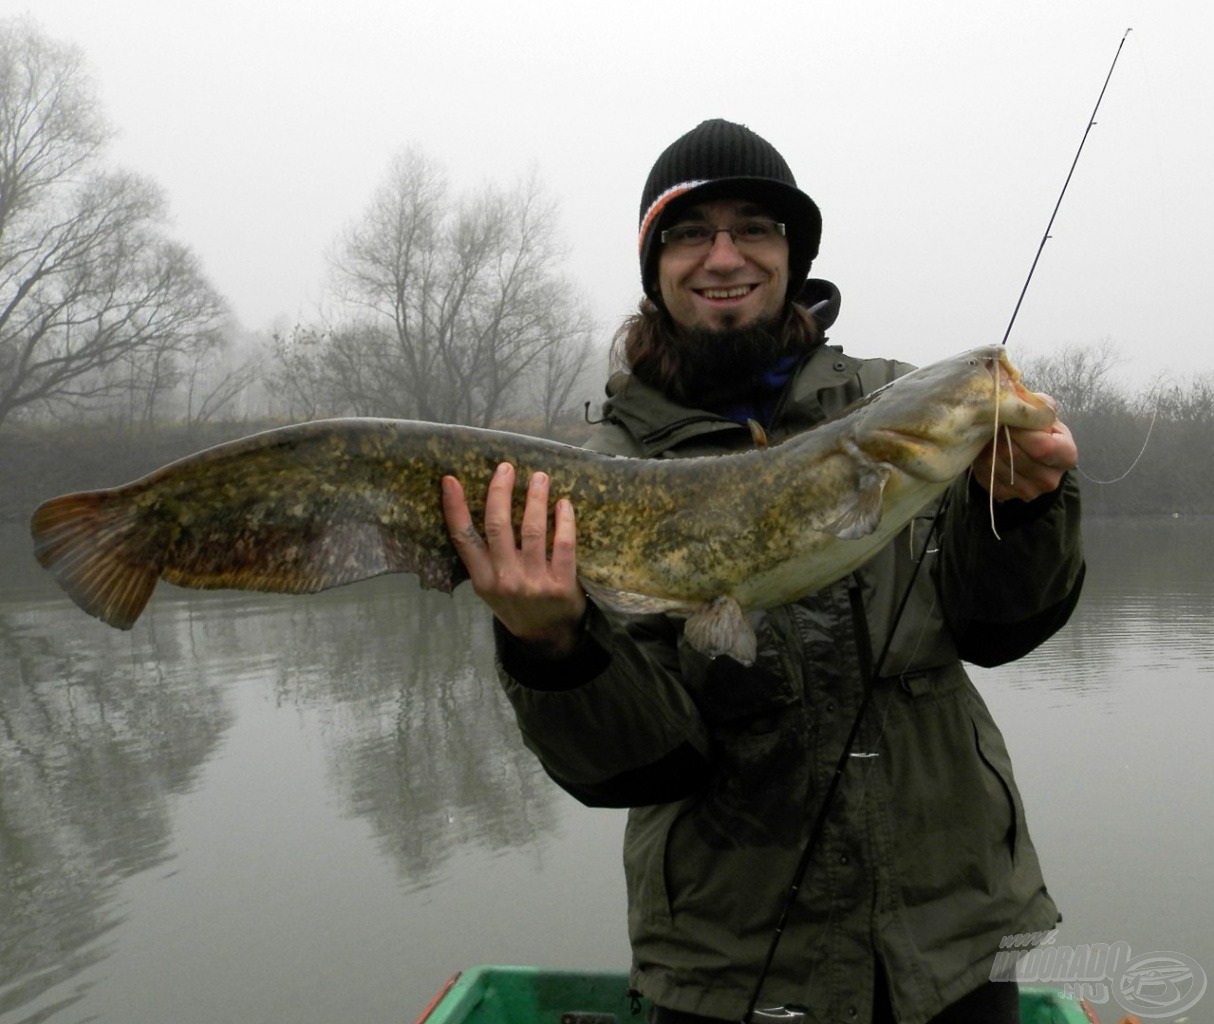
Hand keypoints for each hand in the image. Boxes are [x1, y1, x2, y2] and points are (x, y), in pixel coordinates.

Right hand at [441, 462, 586, 658]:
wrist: (549, 640)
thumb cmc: (518, 607)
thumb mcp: (491, 590)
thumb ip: (485, 559)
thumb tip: (486, 509)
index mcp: (483, 580)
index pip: (463, 538)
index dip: (455, 508)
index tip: (450, 480)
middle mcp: (505, 580)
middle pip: (497, 526)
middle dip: (500, 492)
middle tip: (506, 468)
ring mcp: (534, 582)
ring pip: (532, 530)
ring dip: (536, 499)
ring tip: (539, 477)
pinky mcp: (562, 584)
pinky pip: (563, 545)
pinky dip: (564, 521)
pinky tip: (563, 505)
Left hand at [972, 410, 1077, 502]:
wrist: (1030, 454)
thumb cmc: (1039, 429)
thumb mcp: (1044, 412)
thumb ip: (1037, 405)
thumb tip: (1020, 400)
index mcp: (1066, 455)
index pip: (1042, 446)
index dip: (1021, 431)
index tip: (1010, 420)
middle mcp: (1050, 479)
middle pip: (1014, 455)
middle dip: (999, 436)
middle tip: (994, 425)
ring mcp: (1028, 492)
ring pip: (995, 466)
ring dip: (987, 447)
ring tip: (990, 436)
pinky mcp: (1006, 496)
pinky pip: (986, 477)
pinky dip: (980, 462)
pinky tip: (985, 451)